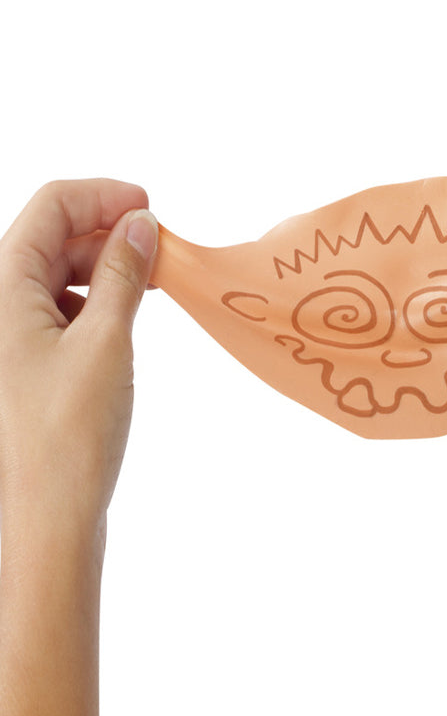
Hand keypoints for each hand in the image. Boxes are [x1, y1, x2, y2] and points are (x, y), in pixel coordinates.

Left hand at [0, 179, 157, 568]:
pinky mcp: (20, 365)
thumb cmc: (66, 437)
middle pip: (49, 237)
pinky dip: (92, 304)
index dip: (103, 195)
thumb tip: (141, 225)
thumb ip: (124, 274)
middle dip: (107, 233)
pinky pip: (54, 312)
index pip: (50, 207)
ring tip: (149, 285)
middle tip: (162, 251)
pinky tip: (121, 321)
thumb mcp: (105, 342)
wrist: (43, 520)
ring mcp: (5, 338)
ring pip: (52, 275)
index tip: (150, 206)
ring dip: (102, 269)